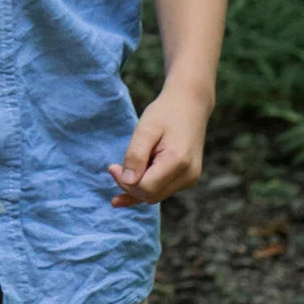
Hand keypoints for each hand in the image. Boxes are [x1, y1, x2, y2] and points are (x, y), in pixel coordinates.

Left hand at [109, 88, 210, 205]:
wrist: (190, 104)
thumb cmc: (165, 113)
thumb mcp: (145, 129)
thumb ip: (135, 155)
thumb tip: (127, 182)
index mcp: (178, 162)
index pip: (145, 188)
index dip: (124, 182)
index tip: (112, 166)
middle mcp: (188, 175)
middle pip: (150, 195)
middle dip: (129, 186)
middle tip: (115, 167)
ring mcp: (190, 179)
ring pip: (155, 195)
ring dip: (137, 185)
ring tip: (125, 167)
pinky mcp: (187, 178)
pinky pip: (162, 190)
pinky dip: (145, 190)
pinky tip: (122, 198)